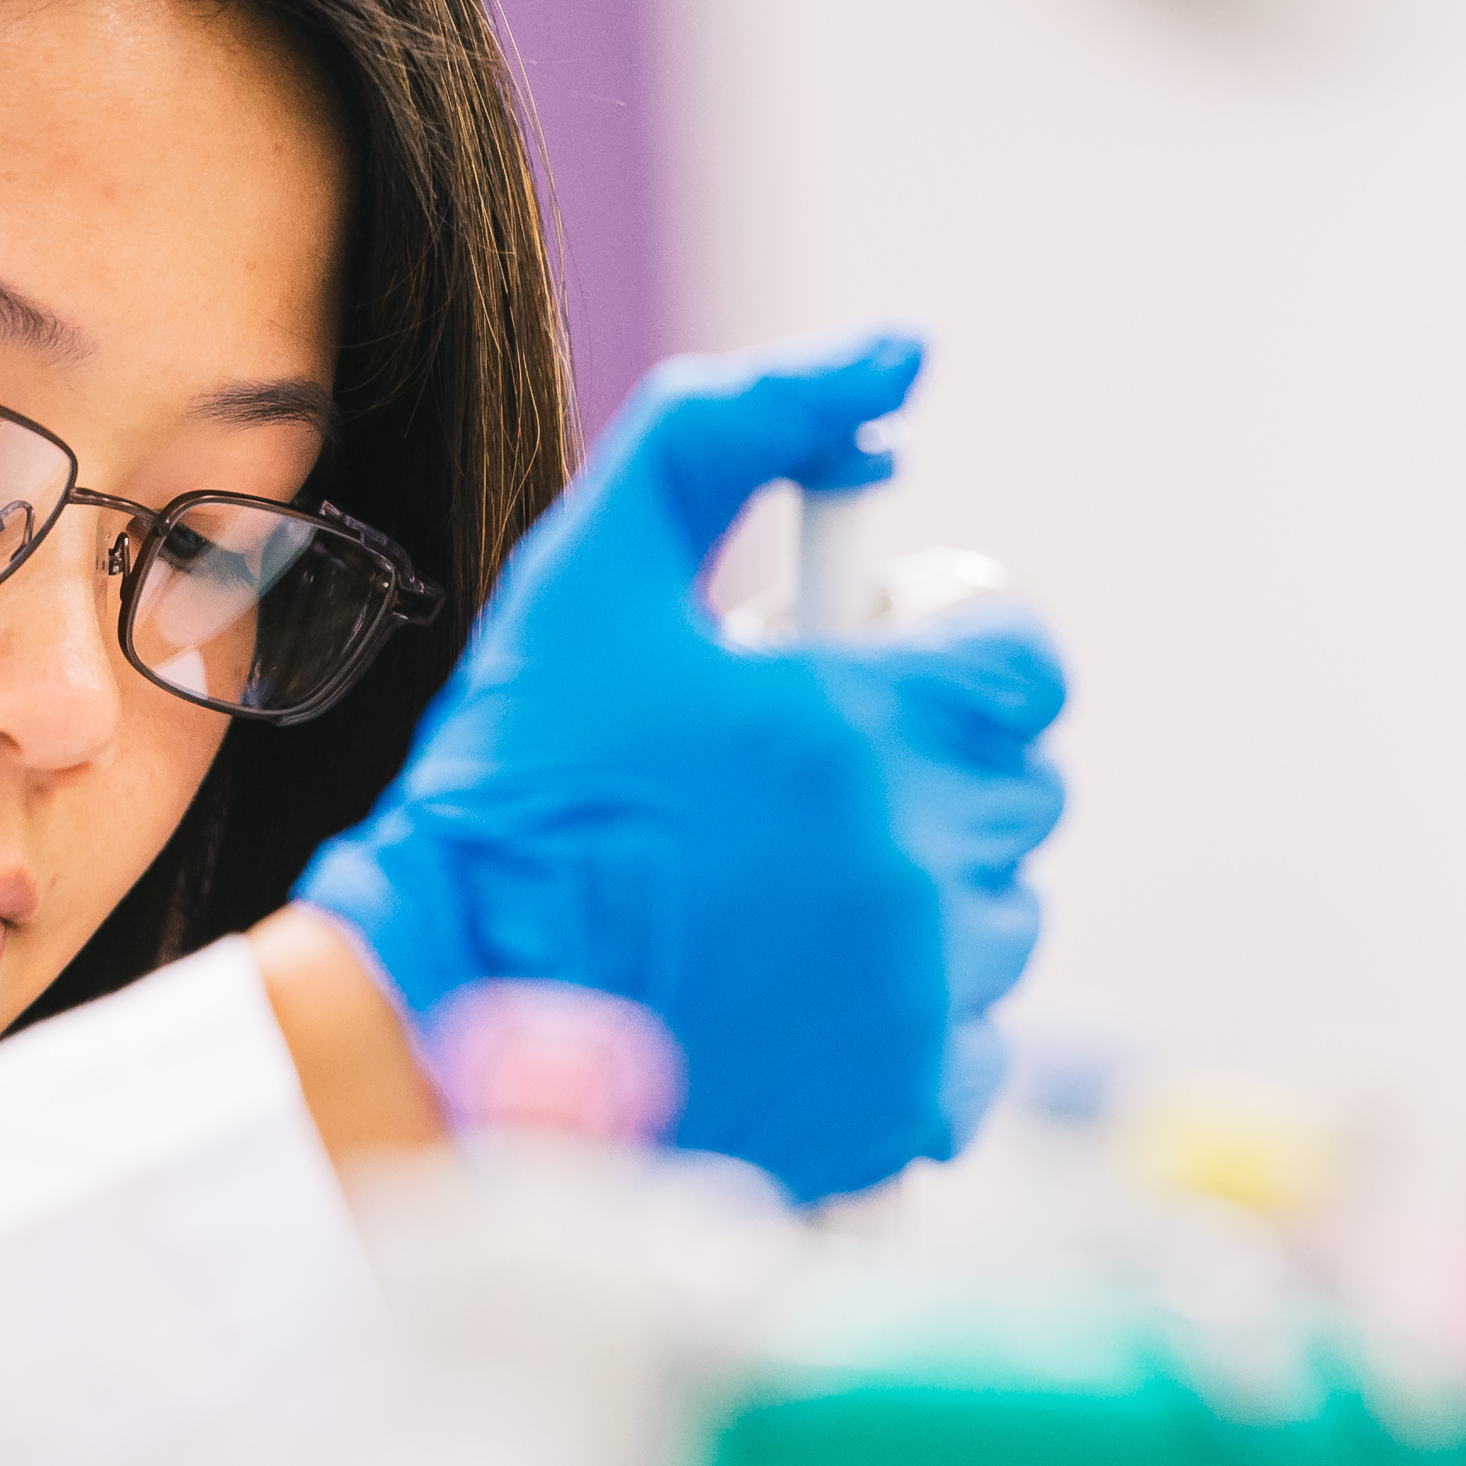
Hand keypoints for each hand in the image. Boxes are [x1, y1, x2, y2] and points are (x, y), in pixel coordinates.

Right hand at [294, 333, 1067, 1201]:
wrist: (447, 1030)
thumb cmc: (516, 799)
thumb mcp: (592, 578)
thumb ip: (731, 433)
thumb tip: (896, 358)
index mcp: (870, 730)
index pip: (1018, 659)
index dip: (940, 648)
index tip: (856, 670)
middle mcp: (926, 868)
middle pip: (1011, 782)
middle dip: (917, 763)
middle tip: (782, 783)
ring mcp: (929, 1001)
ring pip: (997, 908)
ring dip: (913, 886)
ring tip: (769, 891)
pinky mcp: (912, 1107)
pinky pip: (971, 1035)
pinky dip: (904, 1013)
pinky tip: (782, 989)